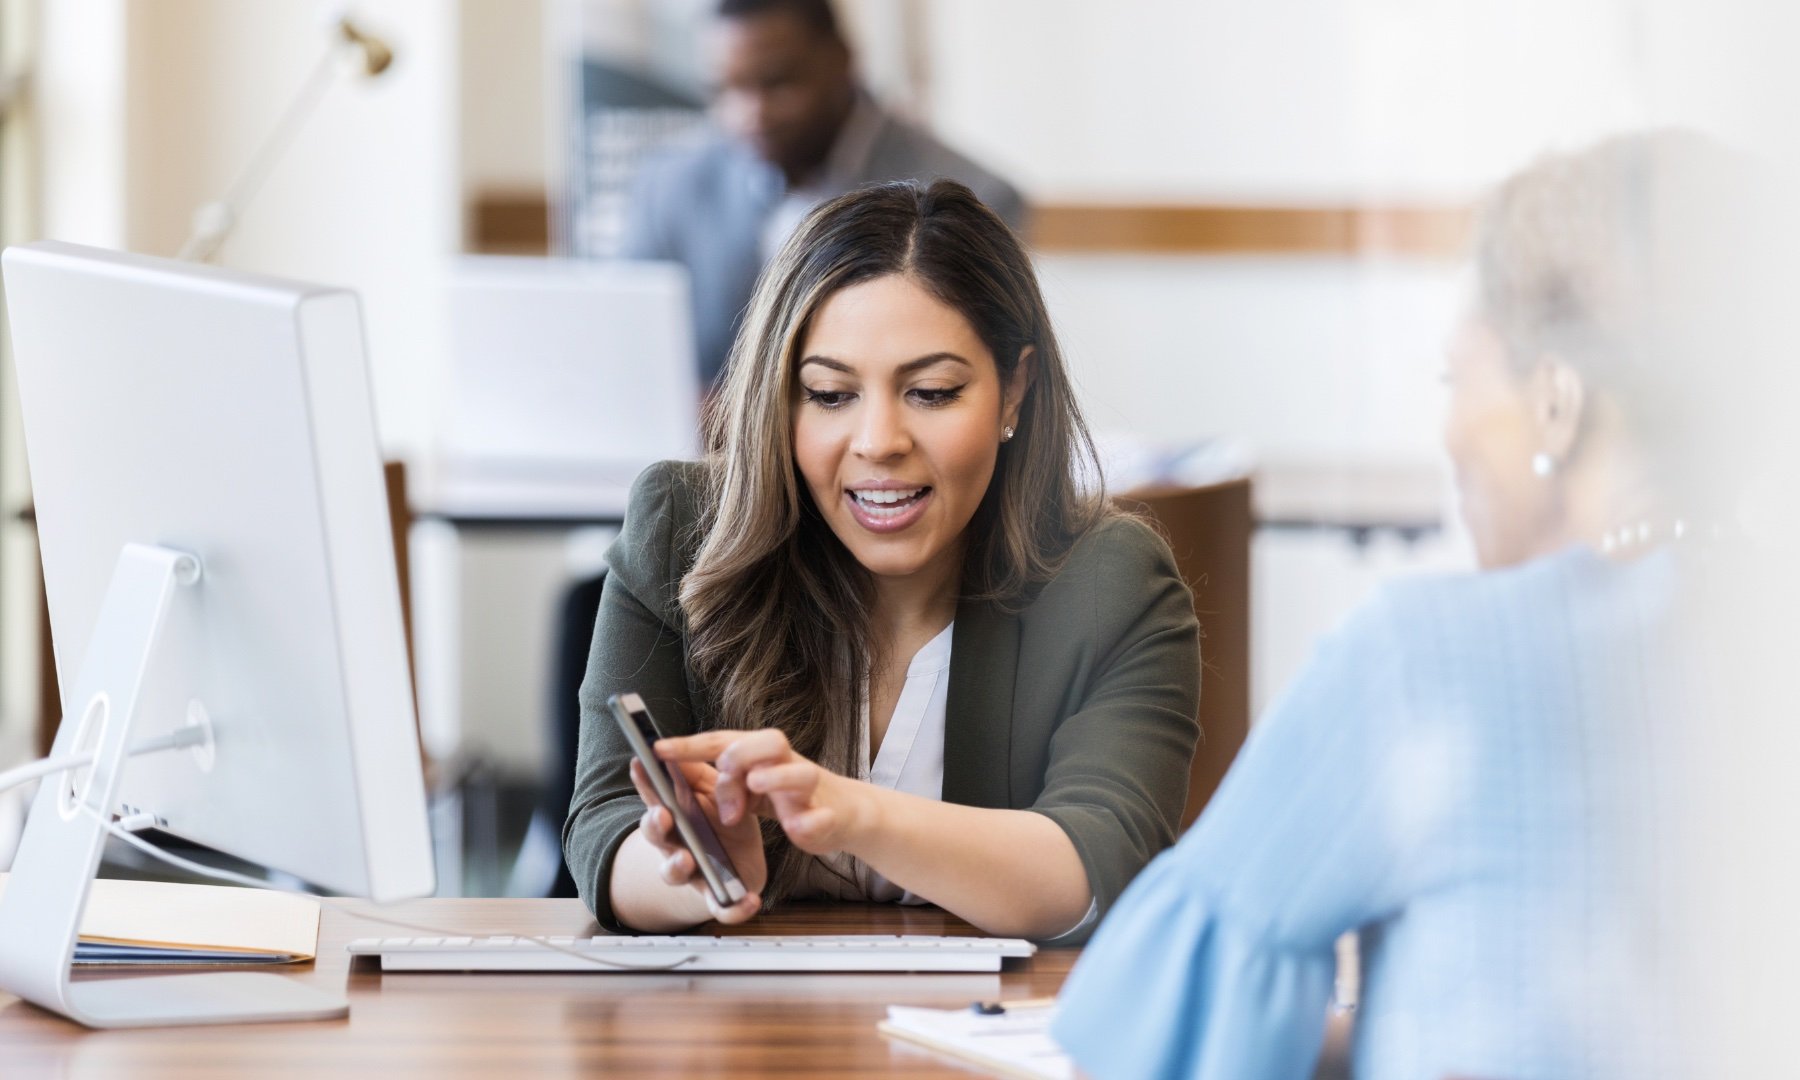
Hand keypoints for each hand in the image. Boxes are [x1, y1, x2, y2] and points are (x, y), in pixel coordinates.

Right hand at [626, 757, 764, 923]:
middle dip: (655, 825)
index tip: (640, 763)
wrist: (739, 861)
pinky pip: (721, 908)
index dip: (645, 782)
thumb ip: (698, 776)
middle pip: (656, 835)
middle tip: (663, 815)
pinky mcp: (717, 895)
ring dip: (676, 866)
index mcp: (675, 814)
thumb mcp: (714, 792)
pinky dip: (734, 909)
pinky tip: (750, 900)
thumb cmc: (722, 820)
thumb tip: (680, 750)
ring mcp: (693, 871)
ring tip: (687, 860)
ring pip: (674, 873)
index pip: (654, 796)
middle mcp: (676, 844)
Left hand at [654, 729, 873, 856]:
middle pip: (769, 742)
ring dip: (777, 777)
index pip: (723, 742)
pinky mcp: (828, 816)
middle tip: (720, 777)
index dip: (691, 745)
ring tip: (756, 785)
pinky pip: (823, 816)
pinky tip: (798, 828)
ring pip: (802, 773)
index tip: (658, 749)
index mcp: (761, 756)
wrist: (843, 814)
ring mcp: (810, 790)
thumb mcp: (750, 786)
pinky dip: (811, 821)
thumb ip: (722, 781)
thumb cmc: (788, 796)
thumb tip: (678, 778)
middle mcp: (786, 765)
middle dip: (740, 757)